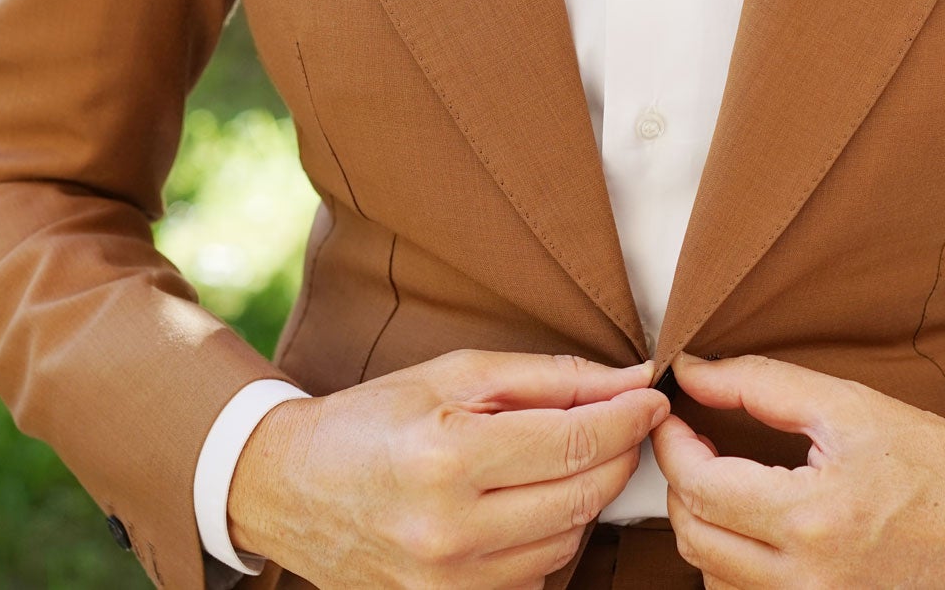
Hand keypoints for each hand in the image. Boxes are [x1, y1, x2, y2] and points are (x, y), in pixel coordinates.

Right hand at [227, 349, 667, 588]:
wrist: (291, 489)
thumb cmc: (376, 420)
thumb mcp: (456, 375)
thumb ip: (549, 378)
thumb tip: (630, 379)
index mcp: (447, 459)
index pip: (573, 442)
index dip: (627, 417)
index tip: (652, 395)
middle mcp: (449, 530)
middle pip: (581, 497)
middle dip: (617, 453)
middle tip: (623, 421)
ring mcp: (448, 581)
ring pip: (568, 541)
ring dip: (585, 496)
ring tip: (564, 457)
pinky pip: (536, 574)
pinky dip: (550, 535)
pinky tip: (529, 501)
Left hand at [652, 353, 944, 588]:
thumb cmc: (936, 464)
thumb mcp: (850, 405)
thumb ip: (761, 384)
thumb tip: (693, 371)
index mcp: (812, 516)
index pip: (698, 485)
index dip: (671, 443)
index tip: (673, 415)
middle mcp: (807, 577)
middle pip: (693, 535)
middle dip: (680, 481)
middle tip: (693, 441)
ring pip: (710, 572)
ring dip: (703, 522)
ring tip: (724, 479)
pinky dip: (731, 560)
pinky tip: (753, 523)